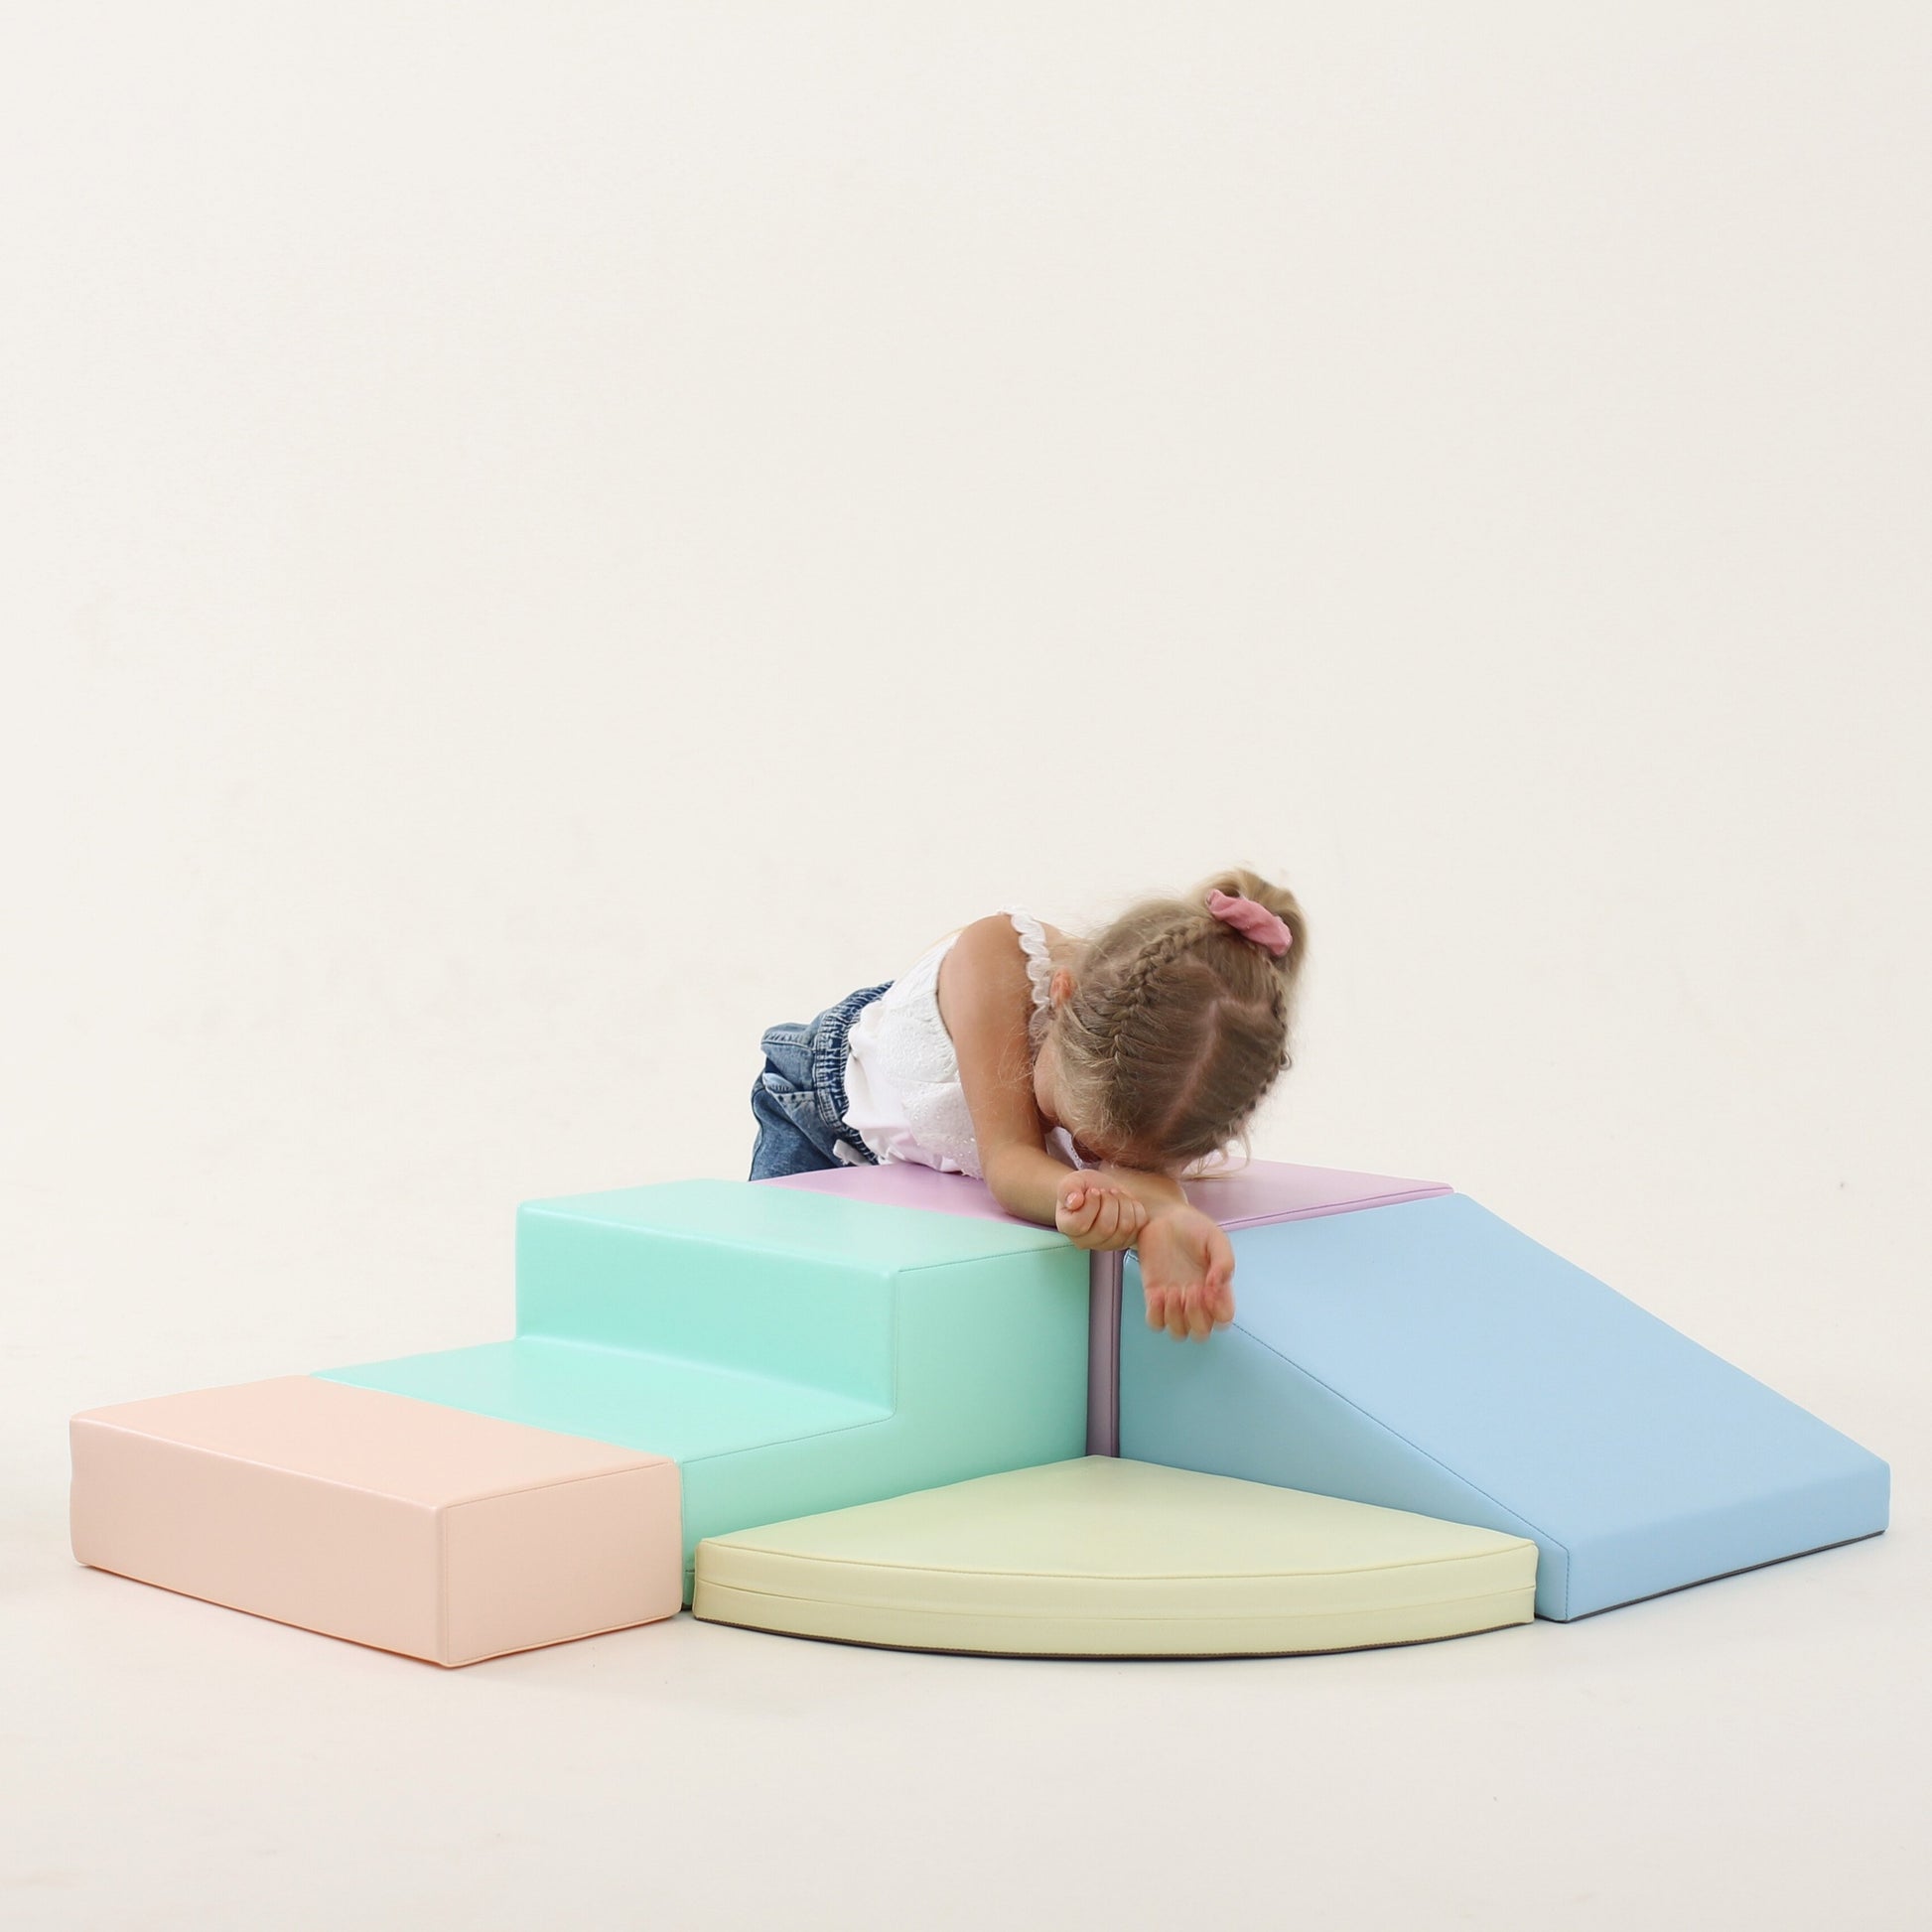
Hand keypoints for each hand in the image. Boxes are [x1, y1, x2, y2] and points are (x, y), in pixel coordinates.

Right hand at [1055, 1174, 1148, 1250]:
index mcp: (1067, 1227)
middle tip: (1106, 1192)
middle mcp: (1085, 1241)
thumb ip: (1068, 1188)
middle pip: (1105, 1228)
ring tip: (1115, 1195)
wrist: (1099, 1190)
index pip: (1080, 1224)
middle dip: (1110, 1202)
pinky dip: (1135, 1207)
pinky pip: (1138, 1225)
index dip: (1091, 1204)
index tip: (1093, 1191)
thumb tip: (1074, 1201)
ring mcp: (1107, 1244)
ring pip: (1124, 1227)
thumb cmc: (1083, 1187)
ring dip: (1123, 1203)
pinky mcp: (1127, 1240)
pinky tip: (1125, 1202)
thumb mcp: (1072, 1181)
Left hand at [1137, 1205, 1235, 1341]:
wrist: (1162, 1217)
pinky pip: (1155, 1323)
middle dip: (1196, 1316)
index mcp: (1217, 1290)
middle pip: (1201, 1333)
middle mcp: (1197, 1301)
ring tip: (1172, 1291)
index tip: (1209, 1289)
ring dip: (1175, 1317)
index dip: (1218, 1312)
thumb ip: (1224, 1261)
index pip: (1224, 1319)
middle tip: (1190, 1289)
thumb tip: (1217, 1286)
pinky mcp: (1154, 1297)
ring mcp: (1175, 1302)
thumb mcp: (1215, 1238)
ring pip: (1178, 1332)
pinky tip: (1158, 1293)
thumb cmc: (1193, 1227)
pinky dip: (1156, 1315)